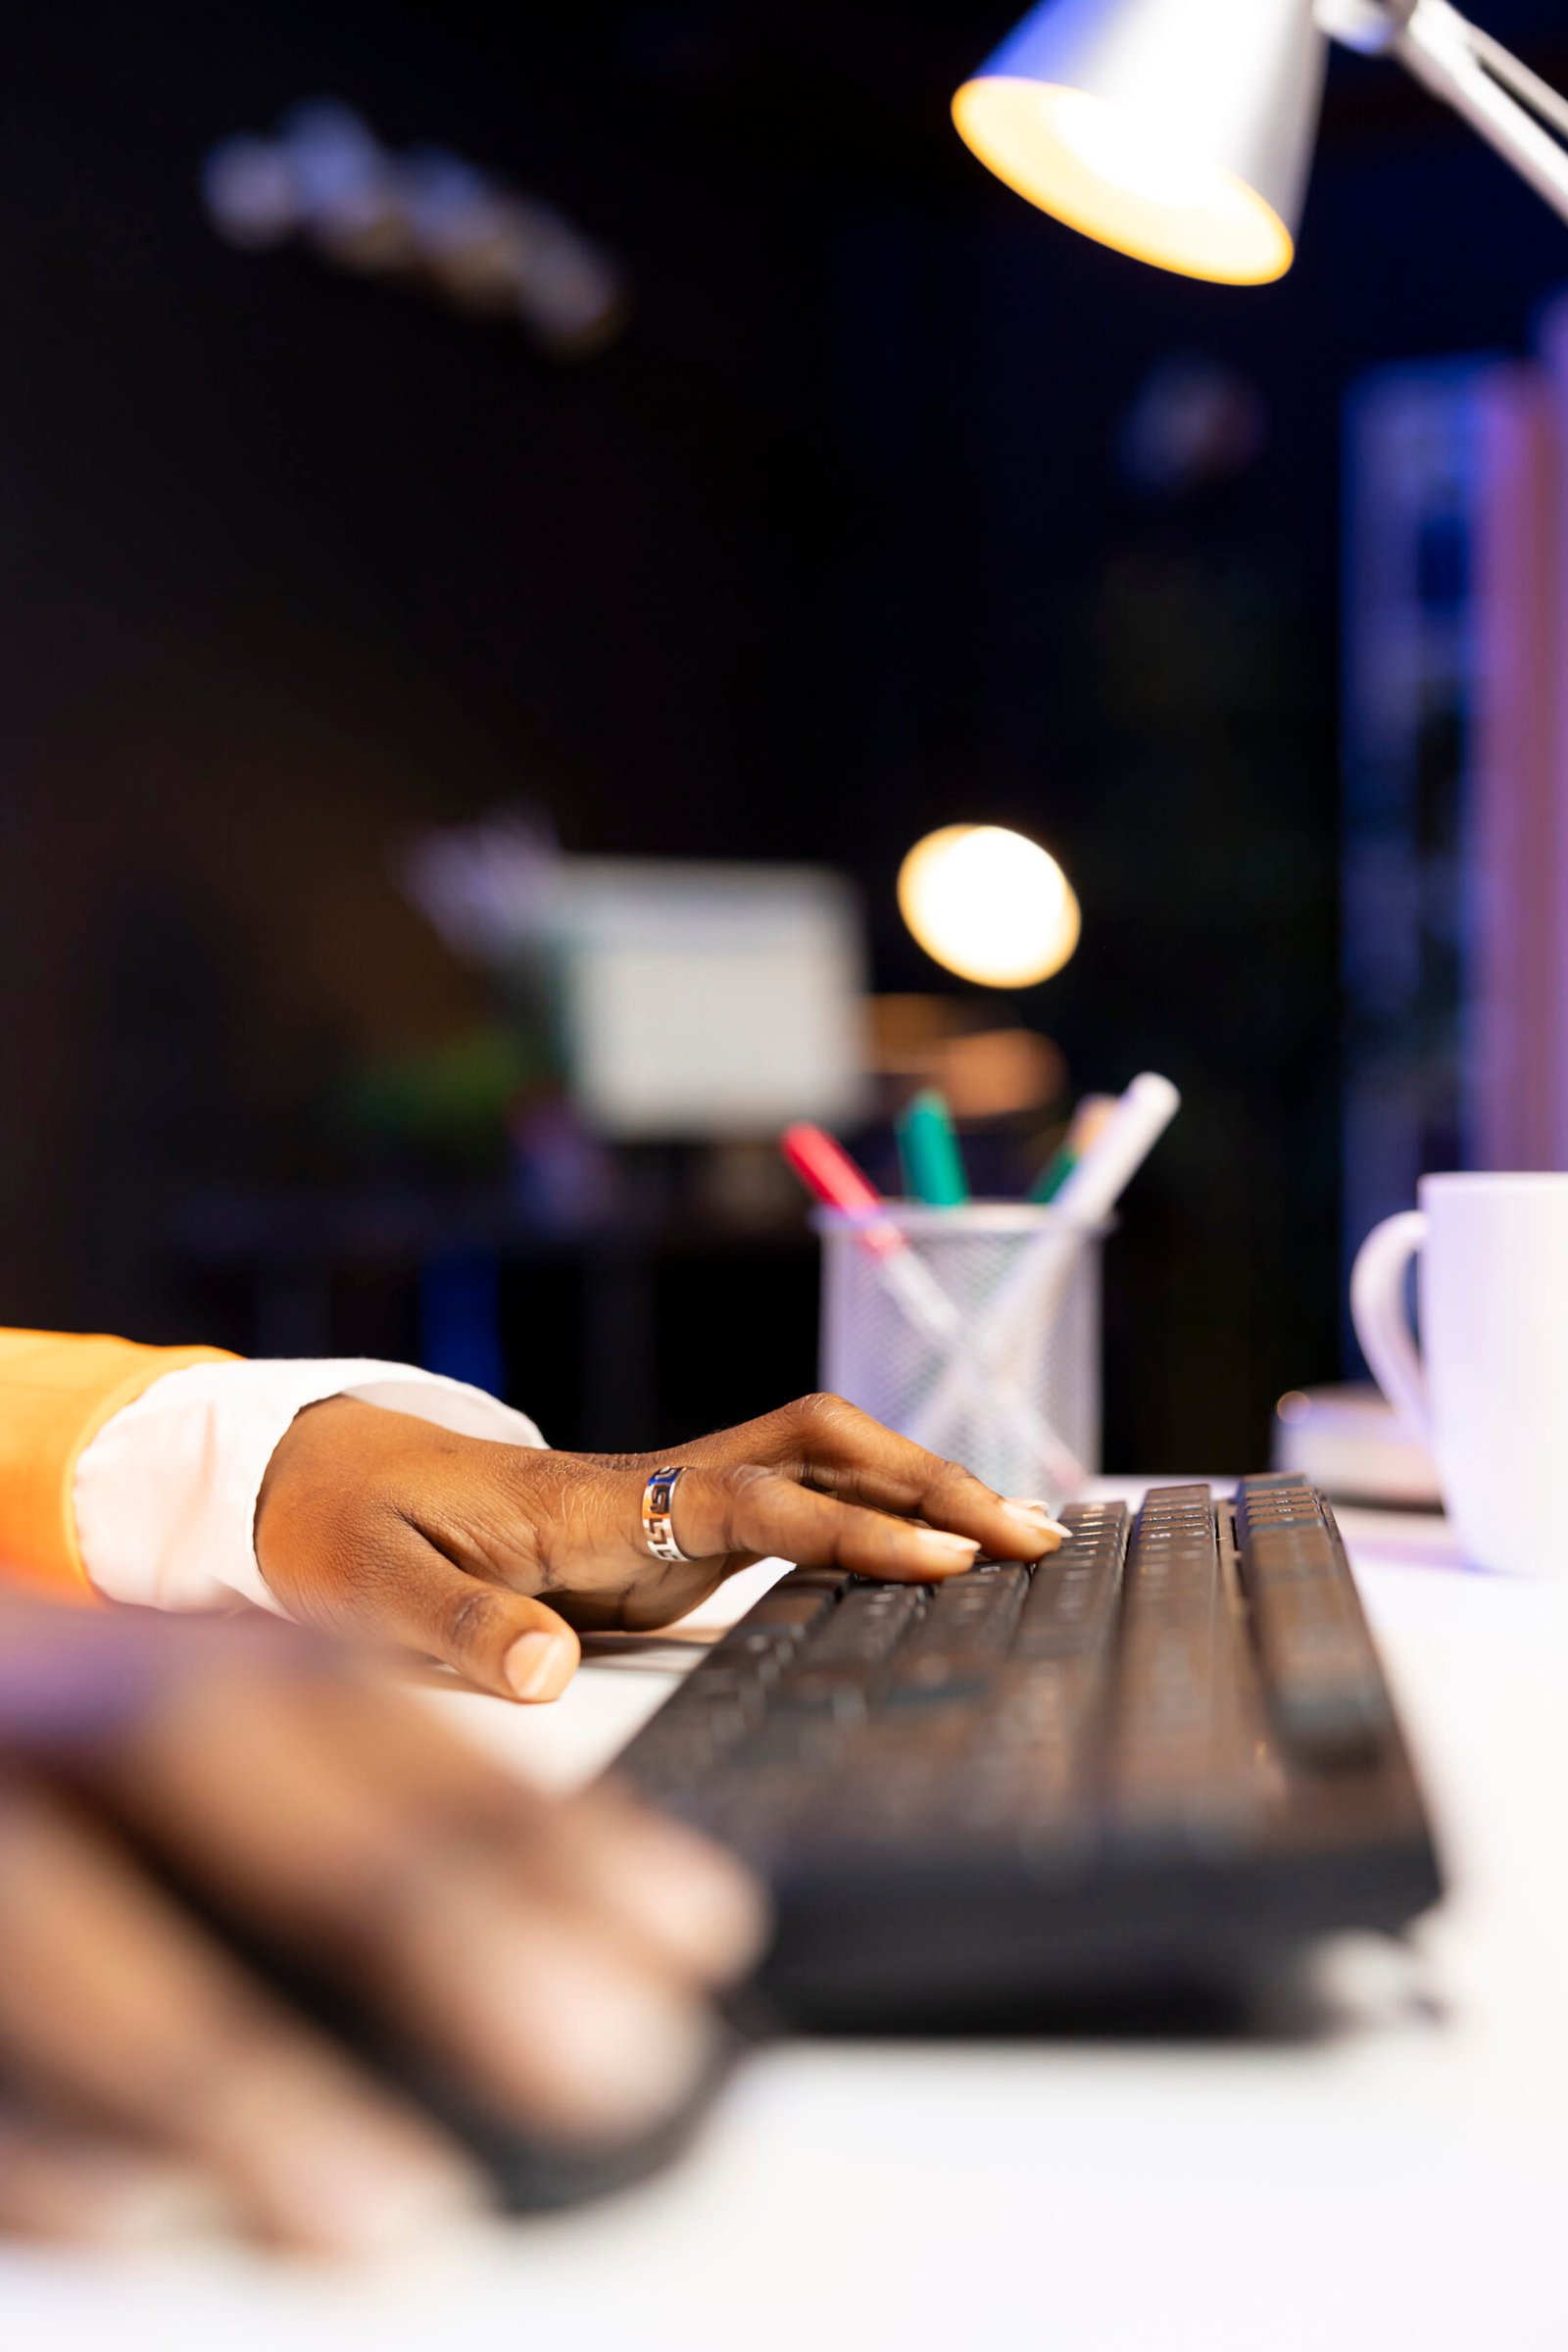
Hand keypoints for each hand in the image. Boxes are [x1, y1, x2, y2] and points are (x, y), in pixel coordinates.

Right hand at [0, 1599, 763, 2252]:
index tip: (694, 1929)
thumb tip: (607, 1940)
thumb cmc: (68, 1776)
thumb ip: (350, 1812)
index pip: (353, 1702)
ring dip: (226, 2070)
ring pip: (51, 1924)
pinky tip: (163, 2218)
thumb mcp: (192, 1745)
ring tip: (394, 2211)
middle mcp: (46, 1709)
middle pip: (210, 1751)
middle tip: (613, 2057)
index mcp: (152, 1651)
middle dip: (417, 1901)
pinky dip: (48, 2155)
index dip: (520, 1808)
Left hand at [256, 1390, 1065, 1702]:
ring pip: (819, 1464)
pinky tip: (930, 1559)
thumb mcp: (365, 1581)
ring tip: (1023, 1536)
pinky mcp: (667, 1531)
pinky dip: (873, 1517)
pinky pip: (793, 1507)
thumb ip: (452, 1621)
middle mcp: (649, 1486)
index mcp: (592, 1501)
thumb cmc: (341, 1521)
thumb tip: (543, 1671)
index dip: (850, 1526)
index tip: (941, 1559)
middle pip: (819, 1446)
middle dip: (931, 1479)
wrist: (315, 1473)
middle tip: (1036, 1533)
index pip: (754, 1500)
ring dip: (918, 1486)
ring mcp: (665, 1504)